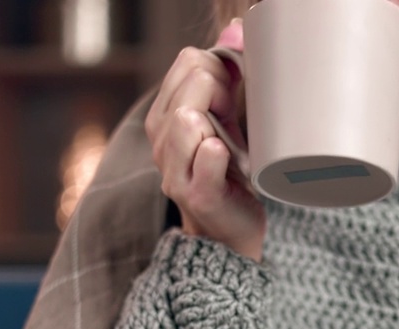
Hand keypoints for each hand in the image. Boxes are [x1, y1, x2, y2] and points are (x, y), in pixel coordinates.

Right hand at [144, 19, 265, 260]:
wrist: (235, 231)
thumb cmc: (234, 172)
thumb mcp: (228, 117)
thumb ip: (227, 74)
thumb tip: (236, 28)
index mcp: (167, 114)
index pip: (189, 61)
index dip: (221, 69)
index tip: (235, 96)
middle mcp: (161, 139)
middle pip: (192, 80)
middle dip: (223, 91)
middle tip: (236, 122)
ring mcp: (174, 169)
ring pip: (188, 117)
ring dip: (222, 123)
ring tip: (232, 145)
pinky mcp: (195, 195)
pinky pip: (206, 156)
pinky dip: (219, 154)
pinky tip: (228, 160)